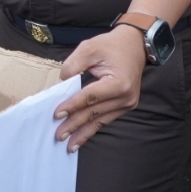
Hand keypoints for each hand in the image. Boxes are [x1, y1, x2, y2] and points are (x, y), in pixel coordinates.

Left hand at [53, 25, 147, 152]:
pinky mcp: (125, 106)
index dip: (72, 106)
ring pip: (100, 121)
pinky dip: (92, 128)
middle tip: (58, 135)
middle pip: (94, 113)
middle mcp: (125, 97)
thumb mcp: (89, 47)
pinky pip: (105, 119)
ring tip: (69, 145)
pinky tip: (82, 137)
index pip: (90, 97)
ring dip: (83, 133)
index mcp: (118, 83)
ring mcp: (127, 104)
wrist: (134, 46)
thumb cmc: (111, 46)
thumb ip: (73, 64)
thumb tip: (62, 83)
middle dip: (74, 125)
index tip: (56, 114)